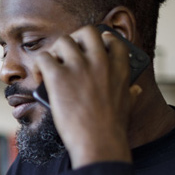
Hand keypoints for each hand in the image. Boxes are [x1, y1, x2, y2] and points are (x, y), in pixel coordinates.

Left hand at [34, 26, 142, 167]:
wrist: (99, 142)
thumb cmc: (112, 129)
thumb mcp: (128, 105)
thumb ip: (131, 93)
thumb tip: (135, 89)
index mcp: (119, 67)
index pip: (112, 40)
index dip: (101, 40)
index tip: (93, 45)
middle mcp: (100, 61)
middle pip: (86, 32)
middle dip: (75, 40)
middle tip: (67, 55)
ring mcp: (79, 67)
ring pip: (63, 41)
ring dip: (56, 52)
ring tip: (52, 67)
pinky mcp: (58, 76)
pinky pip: (43, 57)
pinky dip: (39, 65)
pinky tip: (40, 76)